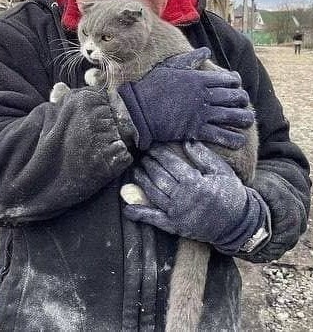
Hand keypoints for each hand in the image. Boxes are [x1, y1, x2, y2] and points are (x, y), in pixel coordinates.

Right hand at [117, 47, 252, 149]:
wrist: (136, 110)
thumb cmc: (150, 88)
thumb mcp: (169, 68)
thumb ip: (189, 60)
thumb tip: (206, 50)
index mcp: (199, 79)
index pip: (229, 79)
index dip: (236, 82)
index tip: (236, 85)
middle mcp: (204, 95)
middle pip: (235, 97)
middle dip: (243, 100)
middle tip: (242, 103)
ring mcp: (201, 113)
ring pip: (233, 116)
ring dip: (244, 119)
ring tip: (247, 121)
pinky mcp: (196, 130)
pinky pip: (221, 135)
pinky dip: (233, 139)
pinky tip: (238, 140)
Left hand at [123, 141, 266, 252]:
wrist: (239, 223)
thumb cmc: (231, 194)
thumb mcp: (222, 172)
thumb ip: (204, 156)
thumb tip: (187, 141)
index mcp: (195, 182)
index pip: (171, 163)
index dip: (159, 153)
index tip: (152, 145)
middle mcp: (183, 197)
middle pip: (159, 176)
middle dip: (148, 164)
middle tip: (142, 155)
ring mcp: (177, 213)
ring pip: (153, 193)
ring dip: (141, 181)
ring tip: (136, 170)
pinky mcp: (174, 226)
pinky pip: (153, 219)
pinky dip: (139, 213)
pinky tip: (128, 207)